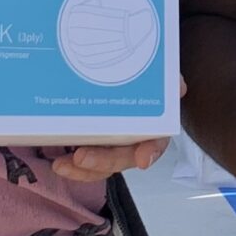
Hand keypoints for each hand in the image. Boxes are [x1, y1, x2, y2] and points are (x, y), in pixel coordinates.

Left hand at [53, 78, 187, 183]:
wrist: (115, 66)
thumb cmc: (140, 78)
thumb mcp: (157, 74)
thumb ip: (169, 79)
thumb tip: (178, 87)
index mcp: (152, 126)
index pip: (156, 142)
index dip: (151, 151)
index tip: (143, 159)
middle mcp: (132, 140)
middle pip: (123, 158)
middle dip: (104, 161)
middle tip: (81, 158)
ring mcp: (110, 145)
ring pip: (101, 165)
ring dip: (83, 170)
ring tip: (62, 165)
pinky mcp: (89, 143)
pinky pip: (82, 161)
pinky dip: (71, 165)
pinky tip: (57, 162)